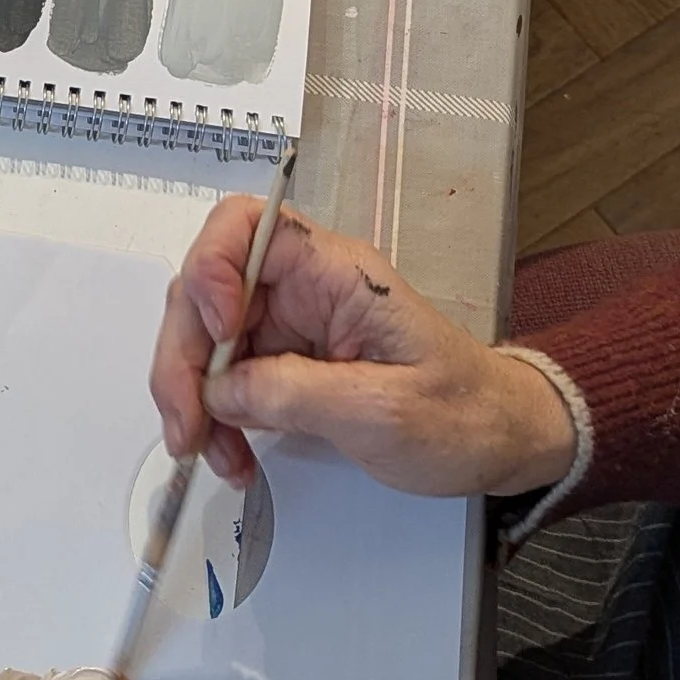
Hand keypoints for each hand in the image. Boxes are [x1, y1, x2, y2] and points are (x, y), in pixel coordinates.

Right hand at [148, 199, 575, 496]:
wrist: (496, 442)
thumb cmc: (464, 415)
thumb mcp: (384, 411)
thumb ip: (295, 394)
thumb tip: (220, 389)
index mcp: (337, 272)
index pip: (245, 225)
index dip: (211, 267)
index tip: (217, 331)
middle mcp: (304, 287)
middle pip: (204, 291)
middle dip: (183, 358)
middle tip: (187, 425)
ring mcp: (290, 325)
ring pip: (204, 342)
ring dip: (194, 399)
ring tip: (213, 453)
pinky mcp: (283, 363)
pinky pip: (225, 380)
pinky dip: (214, 419)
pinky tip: (232, 454)